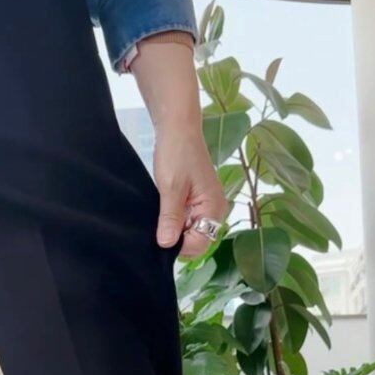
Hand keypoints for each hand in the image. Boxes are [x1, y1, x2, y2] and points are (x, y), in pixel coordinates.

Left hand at [152, 125, 227, 257]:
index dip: (179, 245)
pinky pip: (188, 220)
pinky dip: (175, 219)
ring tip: (160, 215)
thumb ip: (170, 218)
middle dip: (178, 238)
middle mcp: (215, 210)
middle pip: (197, 240)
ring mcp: (207, 206)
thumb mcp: (170, 188)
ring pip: (191, 231)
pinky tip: (164, 210)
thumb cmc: (176, 154)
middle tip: (158, 224)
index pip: (200, 244)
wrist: (178, 129)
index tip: (160, 235)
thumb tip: (166, 245)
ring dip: (175, 228)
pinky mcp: (198, 201)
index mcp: (214, 208)